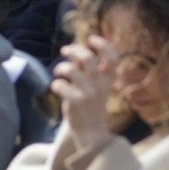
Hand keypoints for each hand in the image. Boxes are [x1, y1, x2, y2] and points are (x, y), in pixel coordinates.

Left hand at [51, 33, 117, 150]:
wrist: (91, 130)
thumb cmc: (90, 103)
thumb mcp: (94, 85)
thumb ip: (87, 69)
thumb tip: (74, 52)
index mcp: (108, 78)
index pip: (113, 57)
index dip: (103, 45)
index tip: (91, 39)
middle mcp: (101, 84)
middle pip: (87, 58)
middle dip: (73, 50)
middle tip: (64, 50)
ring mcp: (90, 93)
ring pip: (71, 70)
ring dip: (61, 67)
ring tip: (59, 72)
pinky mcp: (77, 102)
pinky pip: (60, 85)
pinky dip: (56, 85)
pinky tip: (58, 88)